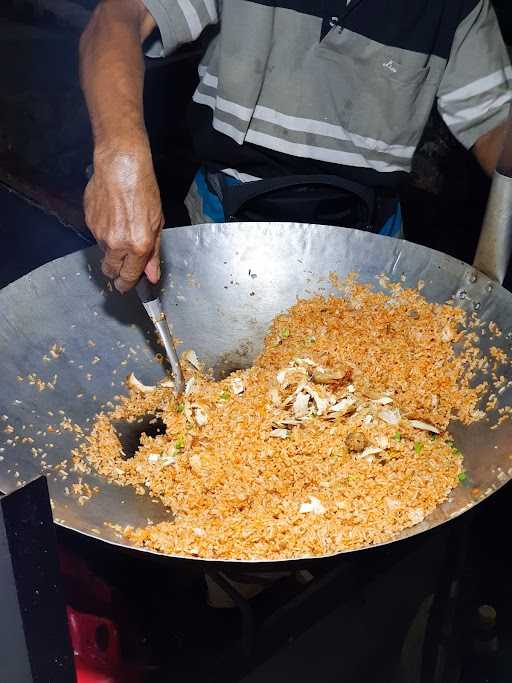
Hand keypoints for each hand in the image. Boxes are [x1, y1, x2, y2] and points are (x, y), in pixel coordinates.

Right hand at [84, 138, 163, 292]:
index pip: (128, 277)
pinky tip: (112, 215)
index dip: (126, 284)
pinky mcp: (89, 222)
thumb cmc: (143, 190)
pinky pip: (96, 235)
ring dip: (111, 248)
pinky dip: (104, 231)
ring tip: (121, 227)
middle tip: (123, 263)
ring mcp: (100, 233)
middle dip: (116, 270)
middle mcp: (117, 243)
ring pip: (104, 252)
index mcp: (138, 246)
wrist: (121, 166)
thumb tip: (152, 276)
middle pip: (110, 270)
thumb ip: (153, 254)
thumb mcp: (157, 224)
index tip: (126, 286)